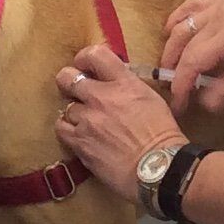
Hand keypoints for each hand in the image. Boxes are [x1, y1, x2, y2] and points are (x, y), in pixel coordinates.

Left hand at [54, 45, 185, 201]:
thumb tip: (114, 81)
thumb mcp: (150, 97)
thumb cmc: (162, 134)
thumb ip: (128, 85)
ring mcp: (88, 120)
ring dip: (74, 111)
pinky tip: (77, 132)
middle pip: (68, 77)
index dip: (84, 57)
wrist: (159, 168)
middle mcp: (101, 96)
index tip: (84, 64)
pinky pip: (61, 128)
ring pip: (66, 106)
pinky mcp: (80, 143)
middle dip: (68, 80)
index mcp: (123, 82)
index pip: (95, 55)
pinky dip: (67, 129)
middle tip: (75, 89)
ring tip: (83, 119)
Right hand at [158, 0, 223, 114]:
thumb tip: (205, 103)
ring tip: (170, 66)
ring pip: (182, 22)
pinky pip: (192, 4)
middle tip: (171, 90)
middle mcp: (218, 14)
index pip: (192, 62)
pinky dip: (177, 19)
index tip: (178, 105)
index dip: (180, 86)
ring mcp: (219, 1)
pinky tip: (174, 31)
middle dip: (172, 68)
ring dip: (171, 45)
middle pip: (182, 42)